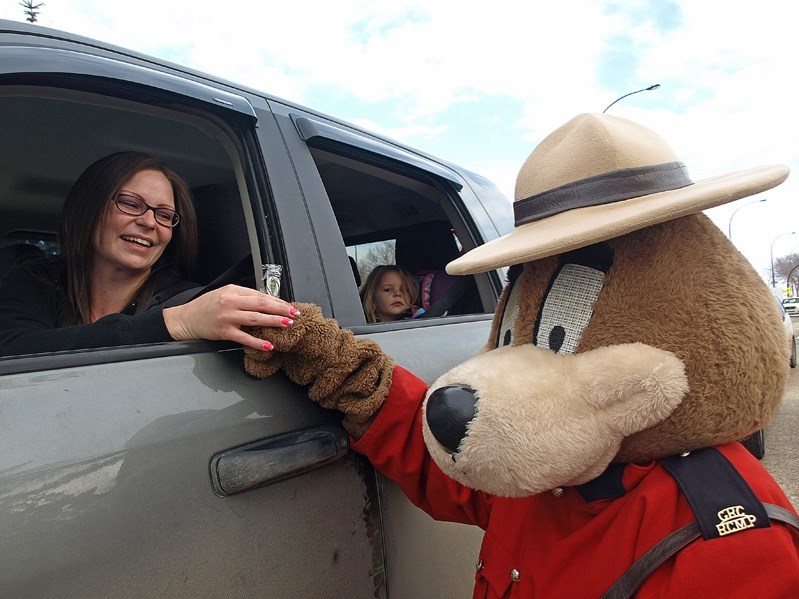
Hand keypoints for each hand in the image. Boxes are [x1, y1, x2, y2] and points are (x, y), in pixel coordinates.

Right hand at [162, 284, 297, 349]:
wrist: (186, 318)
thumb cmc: (206, 306)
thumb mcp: (225, 294)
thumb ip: (244, 296)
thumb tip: (267, 301)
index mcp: (232, 291)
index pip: (259, 295)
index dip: (277, 300)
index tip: (289, 305)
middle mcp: (230, 303)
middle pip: (260, 304)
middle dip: (280, 309)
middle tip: (294, 313)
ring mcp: (227, 318)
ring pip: (255, 319)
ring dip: (274, 321)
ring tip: (287, 324)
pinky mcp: (224, 332)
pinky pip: (244, 338)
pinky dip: (257, 342)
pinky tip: (269, 344)